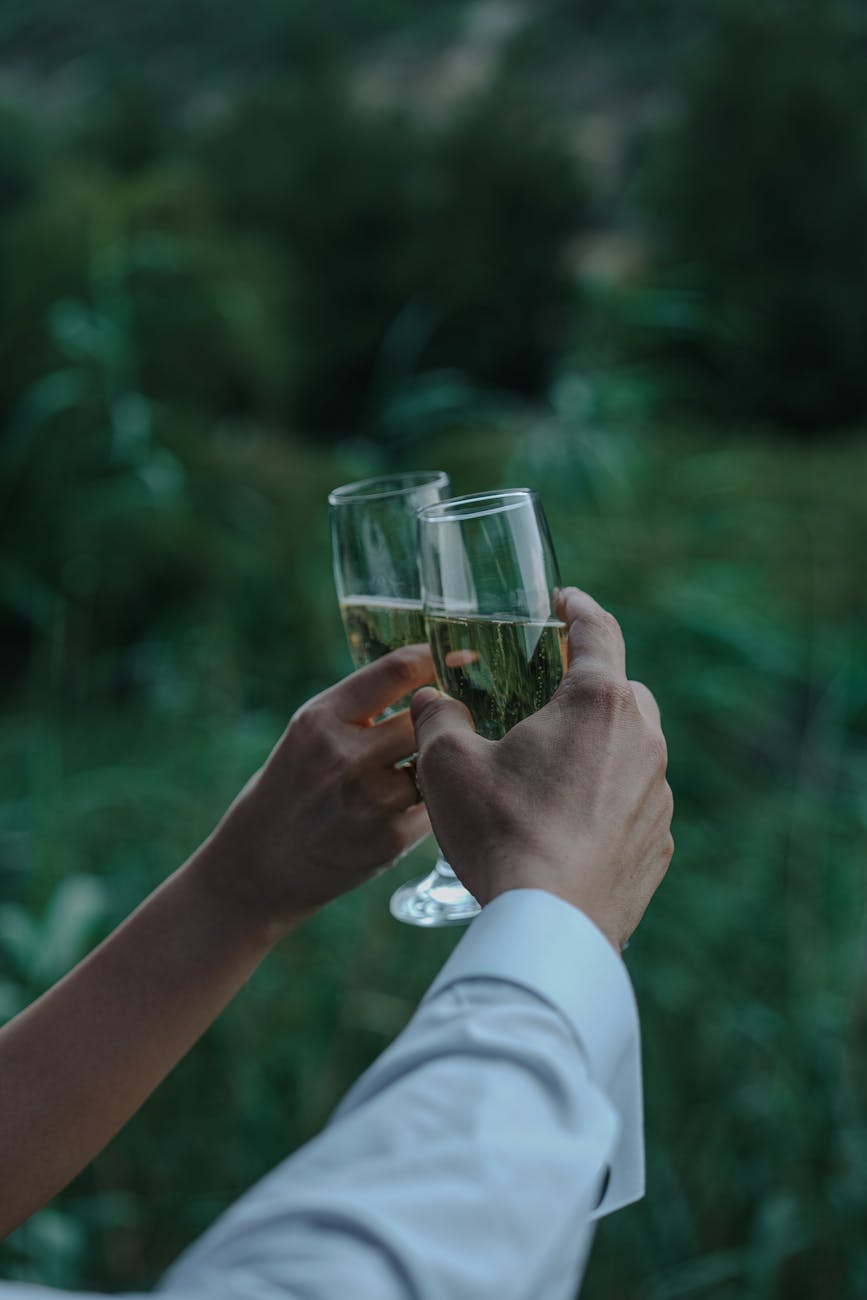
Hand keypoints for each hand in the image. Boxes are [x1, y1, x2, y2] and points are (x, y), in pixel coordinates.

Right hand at [198, 645, 434, 935]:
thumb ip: (363, 705)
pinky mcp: (388, 840)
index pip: (398, 670)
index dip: (436, 661)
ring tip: (406, 778)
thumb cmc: (296, 783)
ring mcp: (367, 800)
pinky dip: (428, 806)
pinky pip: (433, 808)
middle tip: (443, 729)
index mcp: (323, 717)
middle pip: (425, 720)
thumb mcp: (311, 731)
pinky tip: (399, 811)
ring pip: (433, 766)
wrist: (262, 859)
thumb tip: (434, 680)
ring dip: (431, 769)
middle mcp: (343, 755)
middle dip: (438, 723)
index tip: (460, 659)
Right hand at [411, 588, 673, 950]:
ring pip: (632, 748)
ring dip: (598, 746)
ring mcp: (657, 795)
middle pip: (621, 690)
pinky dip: (608, 798)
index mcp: (597, 703)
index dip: (577, 608)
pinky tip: (567, 822)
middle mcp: (642, 740)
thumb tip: (429, 700)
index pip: (598, 631)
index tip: (562, 601)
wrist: (551, 926)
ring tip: (549, 768)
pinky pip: (635, 802)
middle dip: (587, 683)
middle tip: (546, 692)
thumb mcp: (448, 767)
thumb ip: (437, 720)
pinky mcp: (659, 843)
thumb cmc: (501, 833)